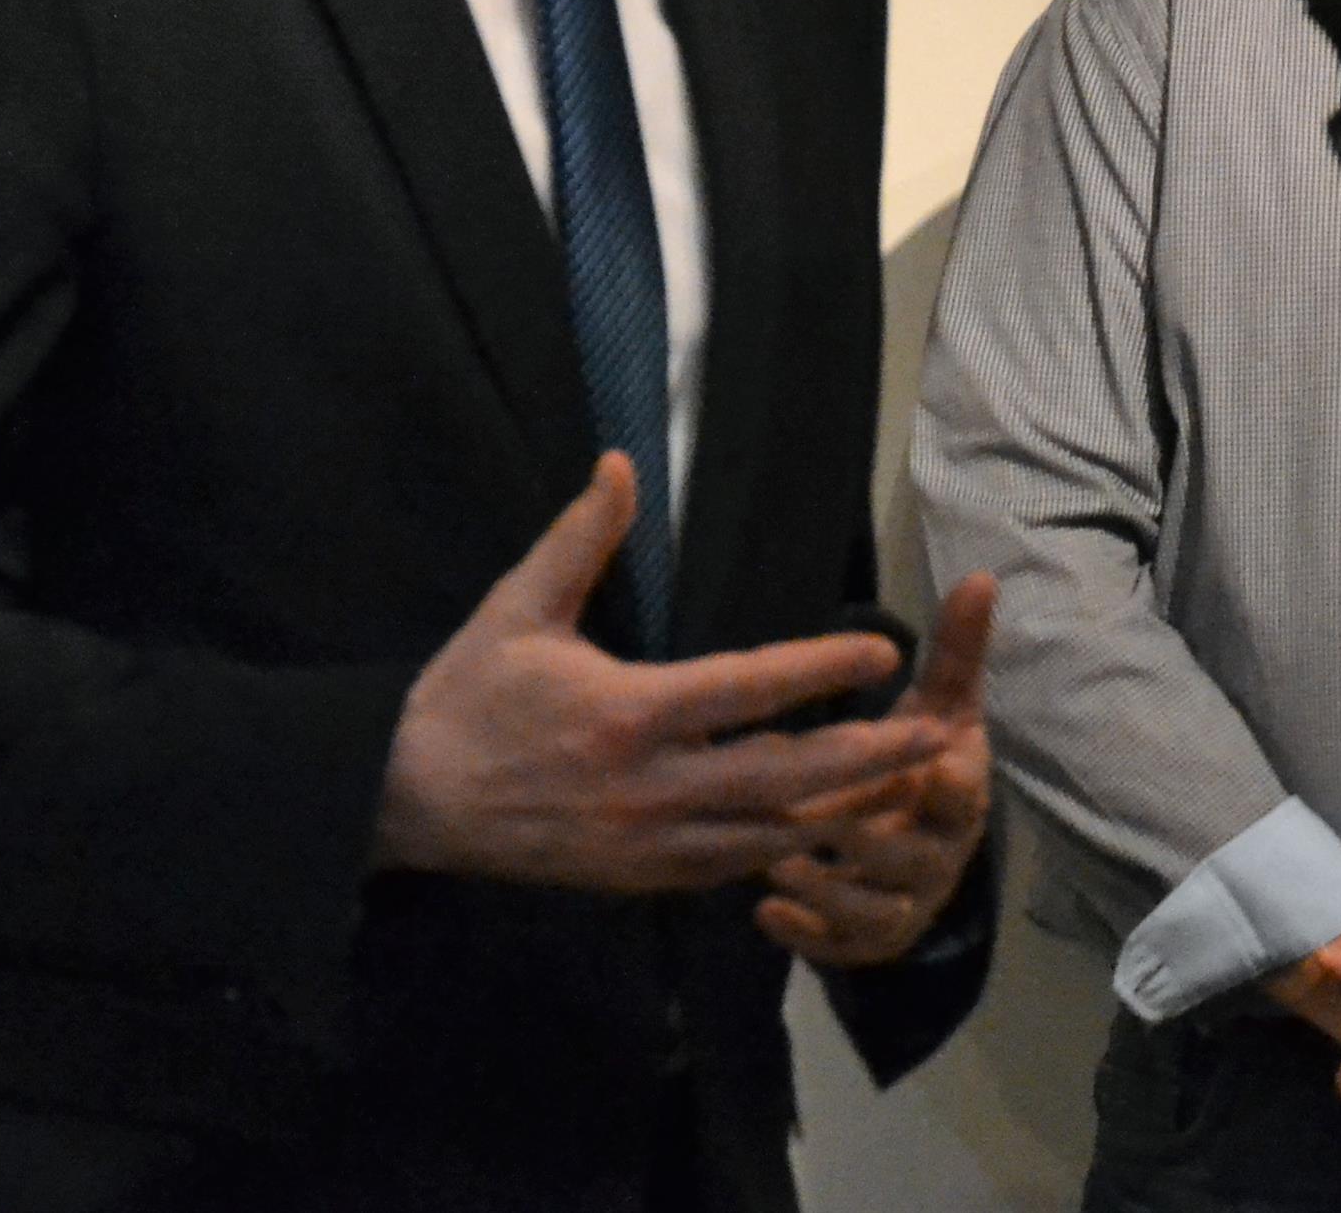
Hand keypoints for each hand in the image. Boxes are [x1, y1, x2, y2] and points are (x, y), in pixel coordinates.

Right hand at [375, 456, 947, 893]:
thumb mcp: (517, 608)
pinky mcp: (639, 879)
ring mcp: (649, 844)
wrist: (404, 801)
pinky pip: (732, 868)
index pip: (749, 688)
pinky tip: (829, 831)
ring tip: (907, 787)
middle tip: (936, 735)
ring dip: (843, 811)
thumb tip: (620, 462)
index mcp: (629, 712)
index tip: (885, 649)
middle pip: (785, 777)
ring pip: (771, 835)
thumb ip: (578, 537)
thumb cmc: (465, 697)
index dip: (822, 667)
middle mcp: (651, 786)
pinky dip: (787, 849)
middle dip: (868, 759)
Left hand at [756, 572, 994, 967]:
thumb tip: (983, 574)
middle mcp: (939, 854)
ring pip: (874, 909)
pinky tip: (764, 911)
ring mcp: (906, 902)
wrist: (921, 841)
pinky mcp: (870, 940)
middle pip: (909, 855)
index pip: (964, 793)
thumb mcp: (940, 704)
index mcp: (958, 795)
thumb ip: (957, 647)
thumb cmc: (921, 758)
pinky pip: (843, 948)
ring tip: (771, 865)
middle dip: (863, 837)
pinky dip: (808, 934)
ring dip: (827, 888)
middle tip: (808, 817)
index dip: (951, 783)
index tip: (933, 764)